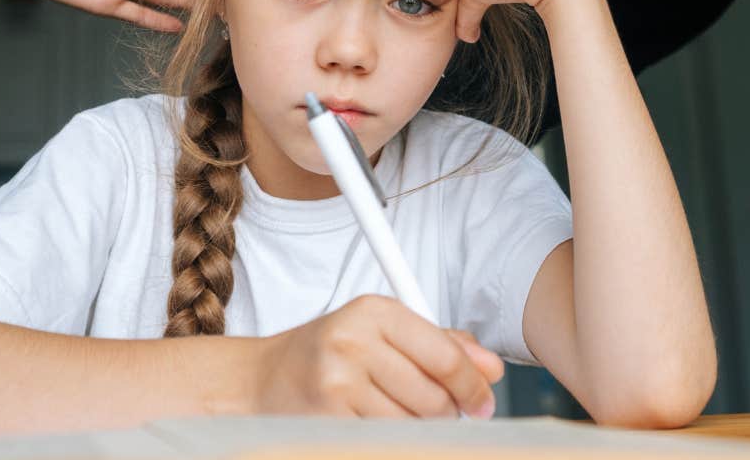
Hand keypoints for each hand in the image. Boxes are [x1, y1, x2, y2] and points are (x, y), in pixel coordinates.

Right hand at [253, 295, 502, 418]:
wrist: (259, 381)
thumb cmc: (326, 355)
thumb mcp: (380, 333)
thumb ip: (439, 344)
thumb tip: (490, 367)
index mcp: (374, 311)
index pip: (445, 356)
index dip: (473, 386)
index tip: (483, 403)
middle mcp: (353, 341)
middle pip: (434, 397)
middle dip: (446, 413)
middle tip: (439, 414)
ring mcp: (337, 382)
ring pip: (412, 425)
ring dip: (417, 430)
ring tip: (394, 415)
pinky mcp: (326, 419)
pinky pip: (384, 439)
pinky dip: (389, 439)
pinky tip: (373, 425)